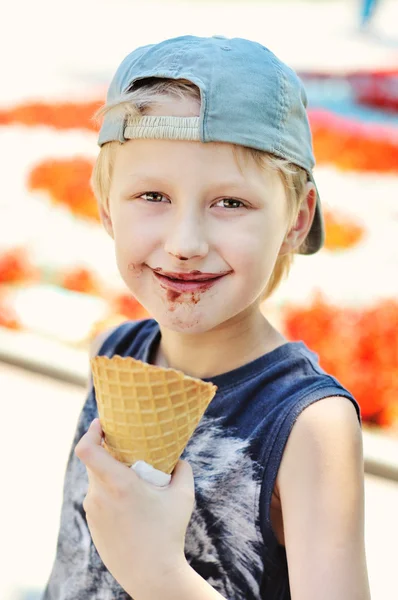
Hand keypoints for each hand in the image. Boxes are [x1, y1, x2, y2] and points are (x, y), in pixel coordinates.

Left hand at [75, 419, 194, 596]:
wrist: (152, 575)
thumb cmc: (169, 533)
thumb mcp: (183, 496)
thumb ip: (182, 469)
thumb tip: (178, 458)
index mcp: (118, 484)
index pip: (86, 449)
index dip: (90, 431)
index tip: (101, 423)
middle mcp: (99, 496)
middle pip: (94, 462)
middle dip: (107, 452)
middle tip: (126, 449)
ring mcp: (93, 512)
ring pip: (96, 482)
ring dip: (110, 476)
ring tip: (133, 482)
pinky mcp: (93, 527)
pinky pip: (98, 501)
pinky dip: (110, 495)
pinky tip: (128, 505)